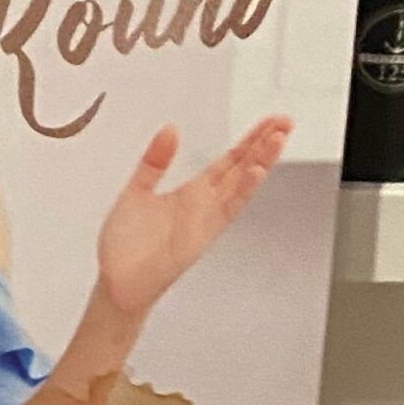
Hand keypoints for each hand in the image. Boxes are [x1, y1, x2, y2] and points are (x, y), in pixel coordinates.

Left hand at [94, 116, 293, 319]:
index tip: (268, 123)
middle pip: (242, 169)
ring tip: (278, 138)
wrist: (118, 283)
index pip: (228, 161)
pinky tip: (256, 171)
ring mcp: (206, 219)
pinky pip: (228, 209)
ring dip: (261, 161)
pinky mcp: (203, 235)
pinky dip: (243, 189)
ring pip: (241, 185)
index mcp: (191, 193)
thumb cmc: (125, 247)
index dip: (249, 141)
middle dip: (264, 144)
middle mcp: (204, 205)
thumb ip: (155, 161)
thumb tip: (169, 130)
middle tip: (285, 121)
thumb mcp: (136, 190)